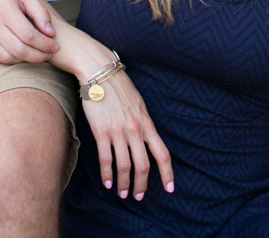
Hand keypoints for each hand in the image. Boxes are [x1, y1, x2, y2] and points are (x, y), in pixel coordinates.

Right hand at [0, 0, 58, 63]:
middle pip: (20, 50)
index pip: (29, 35)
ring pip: (10, 58)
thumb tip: (50, 33)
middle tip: (49, 55)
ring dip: (27, 60)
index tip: (55, 47)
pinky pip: (0, 60)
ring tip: (38, 56)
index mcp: (4, 10)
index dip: (45, 44)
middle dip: (39, 56)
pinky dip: (14, 60)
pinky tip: (22, 54)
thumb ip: (40, 12)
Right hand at [80, 71, 174, 199]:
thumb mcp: (138, 103)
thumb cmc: (118, 86)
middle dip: (142, 185)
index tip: (169, 188)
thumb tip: (146, 138)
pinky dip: (107, 174)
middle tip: (138, 196)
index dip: (167, 174)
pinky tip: (107, 182)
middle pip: (143, 165)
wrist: (99, 71)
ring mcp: (118, 131)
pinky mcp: (101, 131)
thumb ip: (143, 122)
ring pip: (124, 166)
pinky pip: (106, 158)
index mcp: (147, 123)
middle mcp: (135, 130)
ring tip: (122, 193)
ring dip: (124, 184)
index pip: (162, 154)